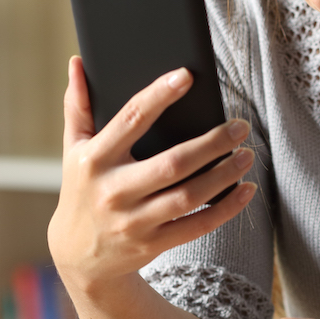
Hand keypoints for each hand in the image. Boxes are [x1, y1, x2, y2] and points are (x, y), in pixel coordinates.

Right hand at [48, 56, 256, 295]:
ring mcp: (133, 222)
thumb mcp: (73, 149)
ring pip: (189, 196)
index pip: (131, 119)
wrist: (77, 256)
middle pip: (173, 163)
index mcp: (94, 159)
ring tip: (246, 154)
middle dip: (212, 143)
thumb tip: (78, 61)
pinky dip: (226, 209)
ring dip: (224, 174)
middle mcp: (113, 191)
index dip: (160, 95)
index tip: (187, 75)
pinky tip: (245, 190)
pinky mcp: (152, 244)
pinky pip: (197, 226)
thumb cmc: (81, 189)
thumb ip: (78, 106)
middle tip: (240, 125)